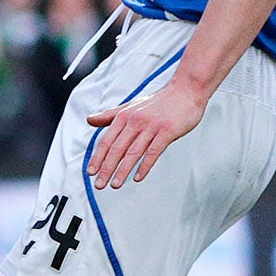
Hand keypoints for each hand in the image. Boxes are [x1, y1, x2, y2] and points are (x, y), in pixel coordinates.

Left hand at [85, 79, 205, 188]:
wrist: (185, 90)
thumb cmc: (158, 101)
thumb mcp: (131, 106)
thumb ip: (110, 115)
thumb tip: (89, 120)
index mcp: (125, 115)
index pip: (107, 140)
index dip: (97, 157)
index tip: (90, 172)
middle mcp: (136, 121)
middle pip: (117, 148)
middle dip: (106, 168)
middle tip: (99, 184)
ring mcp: (152, 126)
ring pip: (133, 152)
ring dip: (123, 170)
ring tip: (115, 184)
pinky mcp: (167, 131)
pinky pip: (153, 151)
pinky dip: (145, 166)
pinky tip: (138, 177)